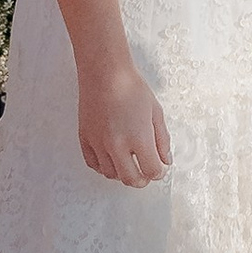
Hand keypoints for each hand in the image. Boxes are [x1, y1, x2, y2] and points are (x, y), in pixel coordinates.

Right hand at [79, 57, 171, 186]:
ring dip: (122, 173)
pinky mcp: (85, 138)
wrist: (105, 73)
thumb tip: (165, 161)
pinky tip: (112, 159)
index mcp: (139, 138)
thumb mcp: (156, 113)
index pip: (152, 171)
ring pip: (111, 174)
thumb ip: (162, 140)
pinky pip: (93, 164)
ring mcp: (99, 143)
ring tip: (129, 163)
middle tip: (146, 172)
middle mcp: (117, 145)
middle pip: (131, 179)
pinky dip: (103, 167)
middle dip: (142, 179)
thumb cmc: (132, 88)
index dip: (159, 173)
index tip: (160, 168)